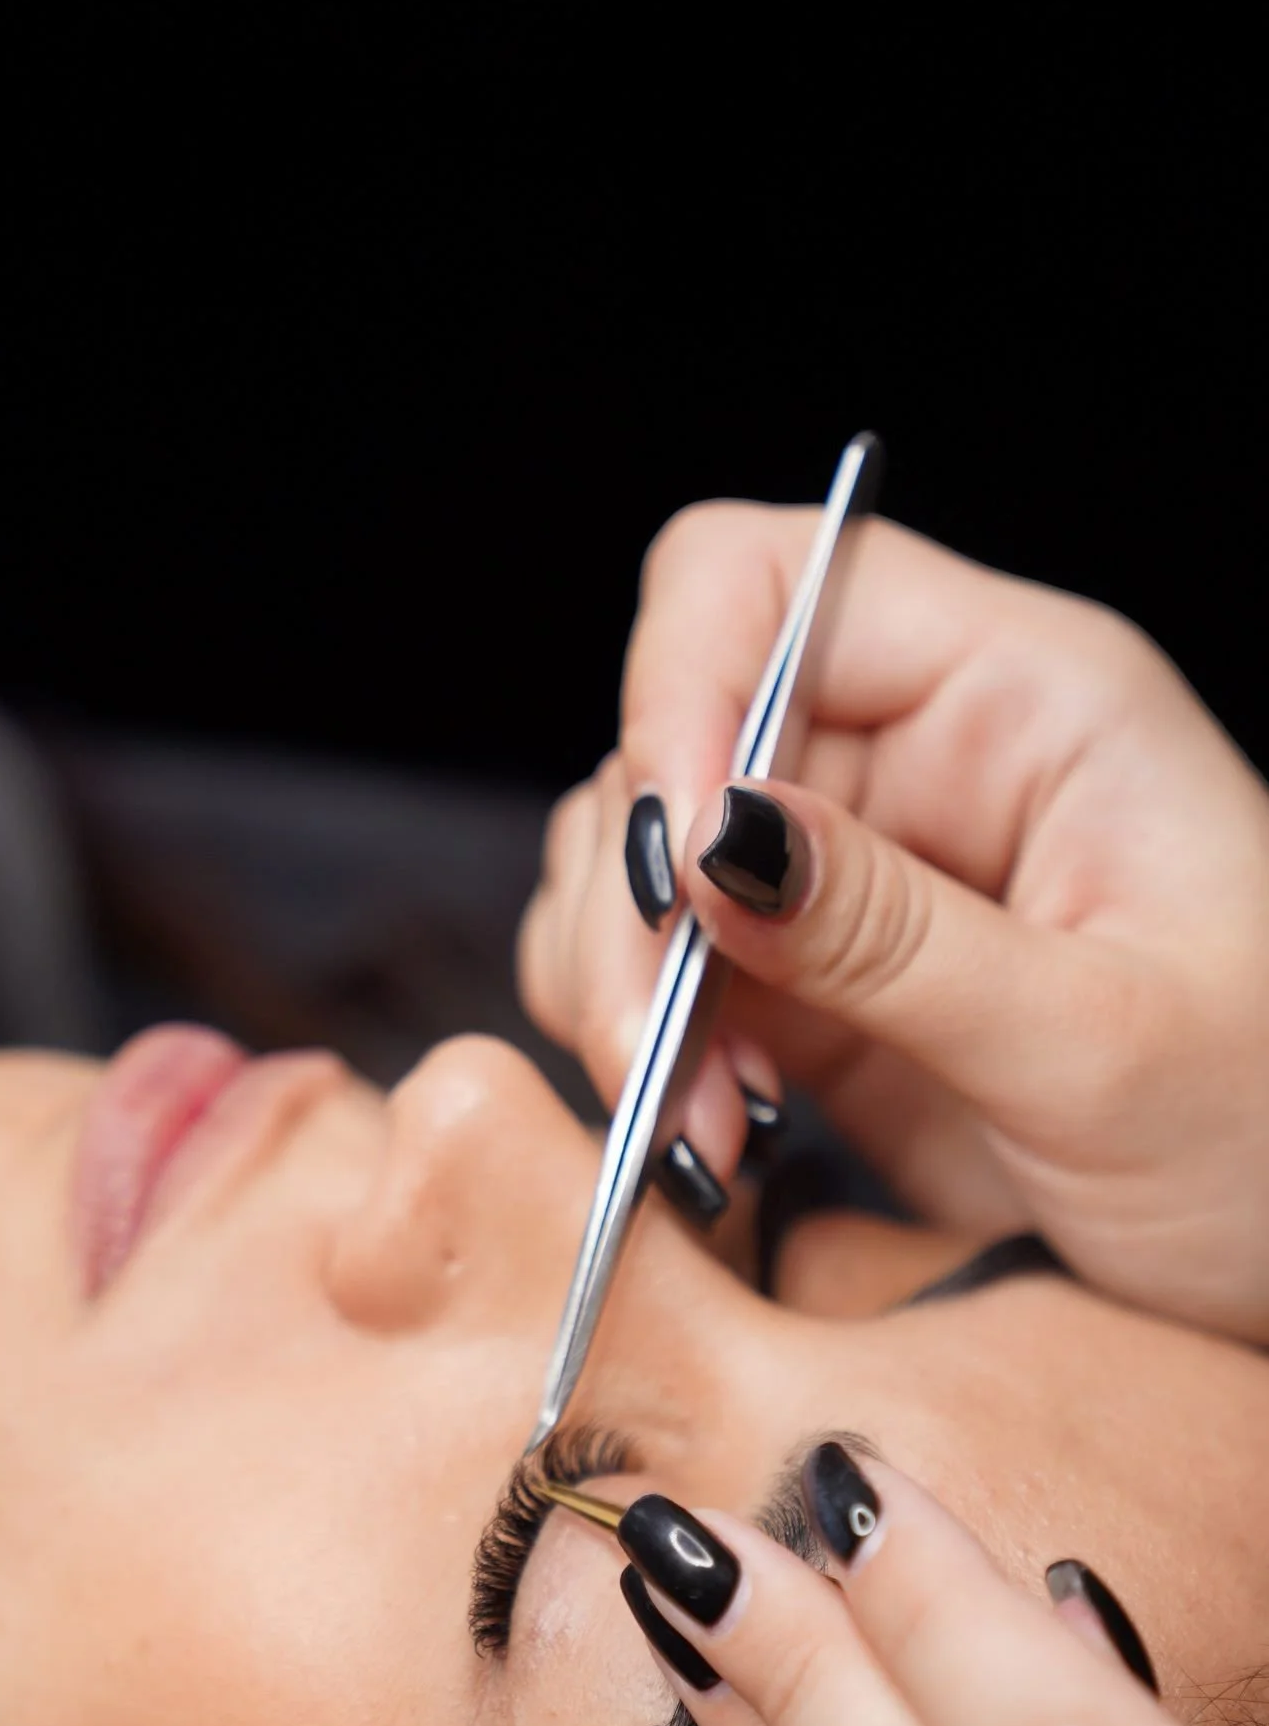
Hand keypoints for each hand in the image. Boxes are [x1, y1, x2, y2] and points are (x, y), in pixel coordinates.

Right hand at [518, 506, 1268, 1335]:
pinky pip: (664, 985)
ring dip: (628, 996)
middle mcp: (922, 764)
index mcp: (1024, 700)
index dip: (680, 695)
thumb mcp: (1098, 1040)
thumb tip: (712, 839)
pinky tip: (716, 1140)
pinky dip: (648, 1058)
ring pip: (645, 870)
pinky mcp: (815, 998)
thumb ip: (892, 938)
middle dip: (640, 905)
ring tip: (710, 1126)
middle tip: (670, 1057)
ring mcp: (857, 884)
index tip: (677, 868)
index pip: (766, 584)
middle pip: (673, 743)